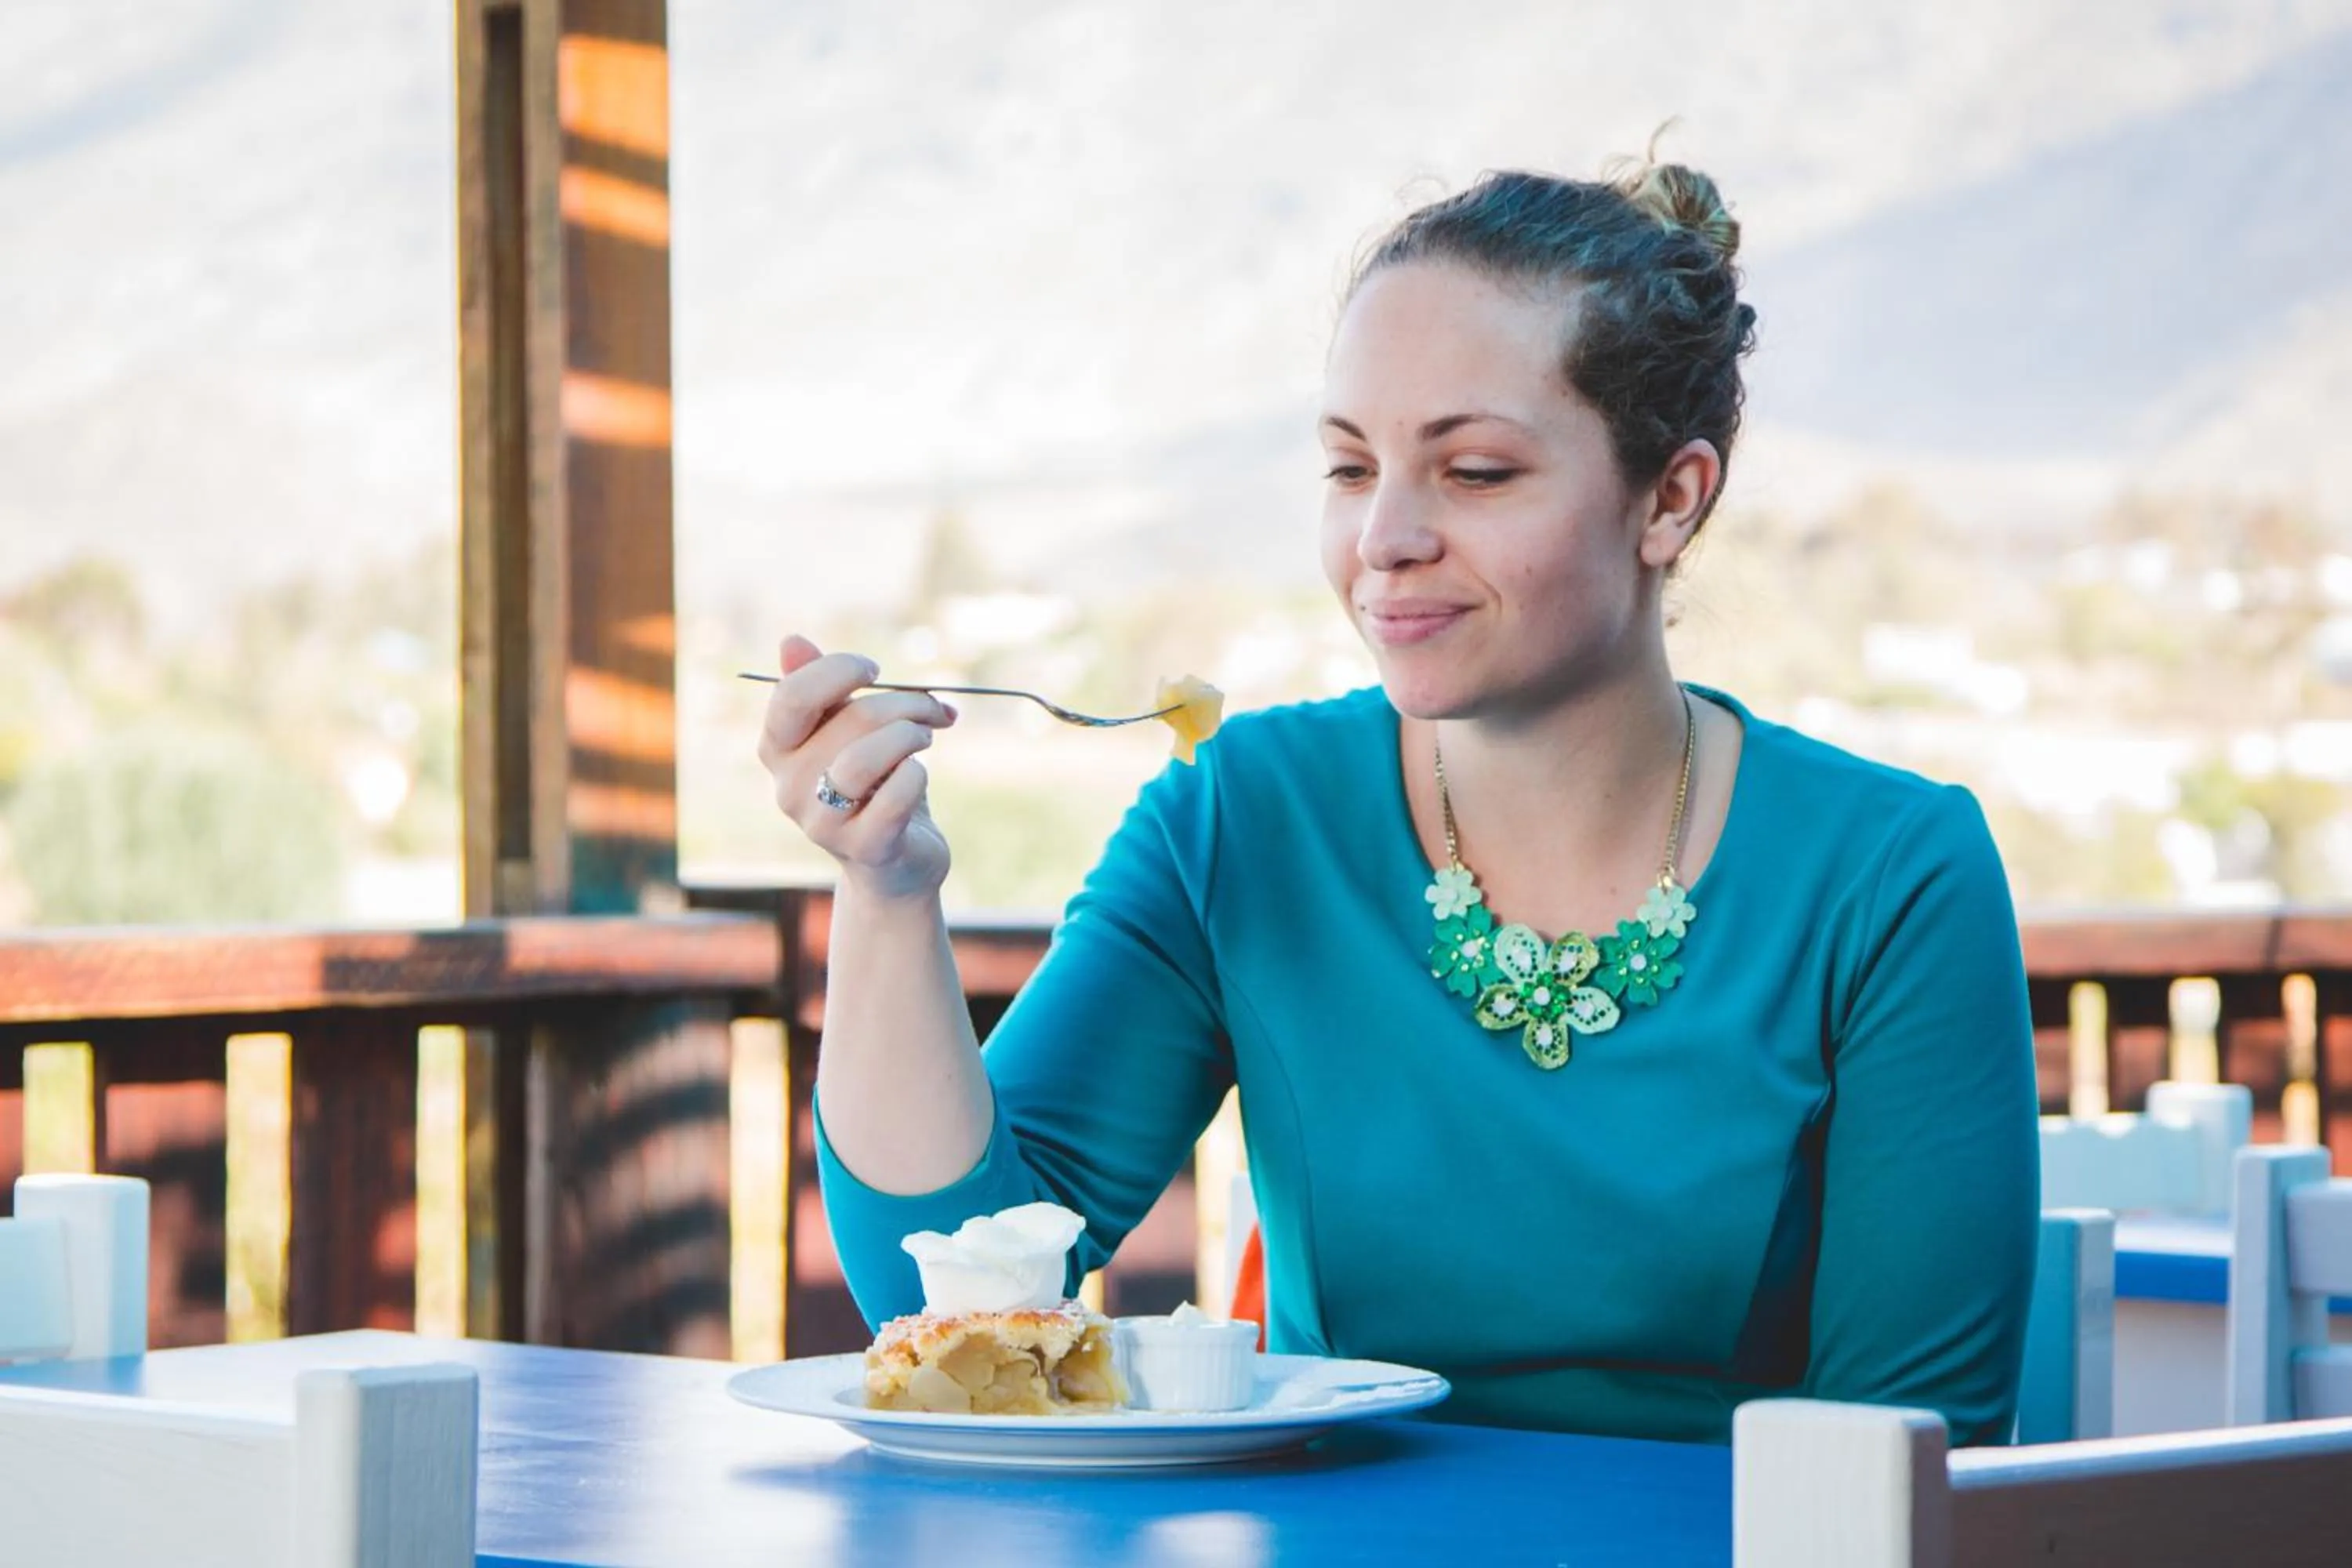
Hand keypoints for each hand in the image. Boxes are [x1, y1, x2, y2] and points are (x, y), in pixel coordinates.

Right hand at [755, 635, 956, 900]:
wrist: (897, 864)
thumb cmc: (873, 786)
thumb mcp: (847, 732)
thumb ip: (822, 689)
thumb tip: (791, 641)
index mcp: (778, 750)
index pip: (792, 695)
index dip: (840, 670)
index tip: (876, 670)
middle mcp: (789, 788)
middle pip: (852, 720)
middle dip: (904, 703)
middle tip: (929, 709)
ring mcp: (822, 823)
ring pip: (867, 757)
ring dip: (911, 735)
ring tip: (926, 738)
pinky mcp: (863, 848)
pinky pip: (897, 793)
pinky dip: (918, 773)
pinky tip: (919, 775)